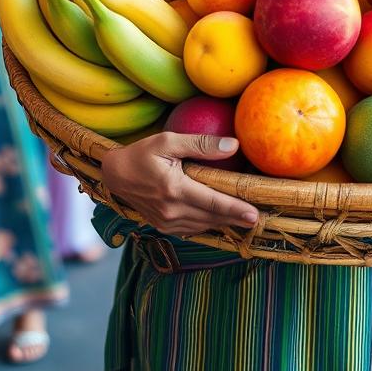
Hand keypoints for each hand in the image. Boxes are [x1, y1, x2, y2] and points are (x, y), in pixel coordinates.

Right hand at [101, 132, 258, 236]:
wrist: (115, 174)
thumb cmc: (142, 153)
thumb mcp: (169, 141)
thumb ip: (202, 144)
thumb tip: (233, 145)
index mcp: (174, 189)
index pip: (213, 202)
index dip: (235, 209)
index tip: (254, 215)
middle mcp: (171, 210)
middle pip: (211, 217)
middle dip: (235, 219)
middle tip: (257, 219)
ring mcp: (165, 222)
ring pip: (203, 225)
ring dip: (223, 223)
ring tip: (243, 220)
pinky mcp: (162, 226)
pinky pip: (191, 229)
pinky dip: (207, 225)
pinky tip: (220, 220)